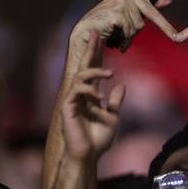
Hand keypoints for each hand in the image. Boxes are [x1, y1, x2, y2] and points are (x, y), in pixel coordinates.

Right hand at [61, 31, 124, 161]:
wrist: (89, 155)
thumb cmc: (98, 139)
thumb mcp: (113, 118)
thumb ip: (115, 102)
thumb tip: (121, 85)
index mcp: (91, 95)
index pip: (93, 70)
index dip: (95, 54)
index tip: (100, 37)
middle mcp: (80, 95)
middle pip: (84, 67)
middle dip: (89, 50)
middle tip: (95, 33)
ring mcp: (73, 100)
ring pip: (80, 76)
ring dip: (95, 72)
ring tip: (110, 74)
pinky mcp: (67, 107)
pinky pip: (76, 91)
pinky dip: (89, 91)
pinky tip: (100, 98)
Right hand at [69, 0, 180, 57]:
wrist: (88, 30)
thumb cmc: (110, 22)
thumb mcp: (133, 13)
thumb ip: (150, 6)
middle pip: (151, 11)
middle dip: (165, 27)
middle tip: (176, 37)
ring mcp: (122, 1)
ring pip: (140, 26)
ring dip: (132, 35)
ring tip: (121, 35)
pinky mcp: (117, 12)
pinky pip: (130, 30)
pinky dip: (125, 39)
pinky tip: (117, 38)